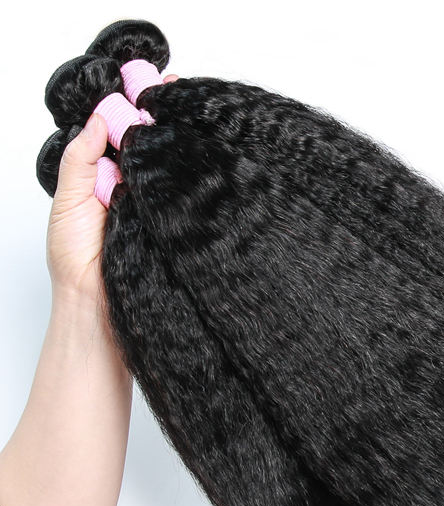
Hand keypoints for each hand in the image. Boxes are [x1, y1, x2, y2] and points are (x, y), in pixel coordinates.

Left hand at [45, 73, 178, 305]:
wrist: (97, 305)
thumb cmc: (75, 261)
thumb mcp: (68, 202)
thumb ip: (80, 160)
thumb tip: (95, 119)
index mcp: (102, 176)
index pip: (120, 132)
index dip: (132, 106)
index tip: (147, 81)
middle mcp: (131, 186)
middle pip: (148, 142)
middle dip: (162, 117)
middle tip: (177, 90)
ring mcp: (154, 204)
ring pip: (167, 165)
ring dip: (177, 144)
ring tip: (189, 117)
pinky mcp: (172, 223)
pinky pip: (180, 195)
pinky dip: (187, 178)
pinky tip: (195, 159)